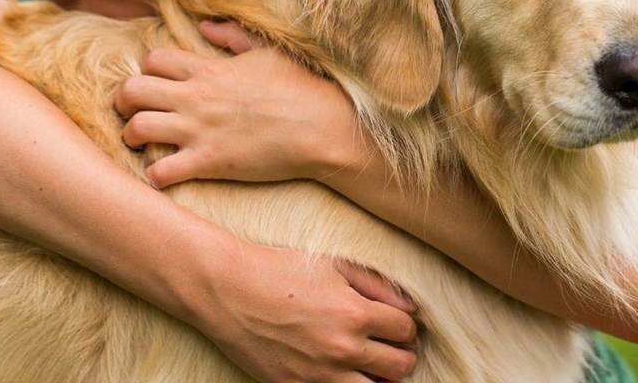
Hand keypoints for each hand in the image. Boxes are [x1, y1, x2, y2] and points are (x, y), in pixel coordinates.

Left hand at [114, 21, 365, 187]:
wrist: (322, 127)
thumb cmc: (300, 88)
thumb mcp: (266, 52)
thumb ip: (232, 37)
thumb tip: (206, 25)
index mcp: (209, 69)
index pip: (152, 60)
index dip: (147, 71)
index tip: (156, 84)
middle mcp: (196, 97)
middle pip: (131, 91)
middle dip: (124, 103)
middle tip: (133, 113)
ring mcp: (200, 130)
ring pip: (136, 129)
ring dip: (131, 138)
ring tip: (142, 145)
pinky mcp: (209, 162)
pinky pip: (161, 171)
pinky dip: (155, 175)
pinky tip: (165, 175)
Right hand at [197, 244, 418, 382]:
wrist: (227, 290)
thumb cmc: (279, 270)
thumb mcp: (333, 265)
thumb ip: (377, 285)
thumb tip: (409, 308)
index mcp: (354, 313)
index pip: (406, 330)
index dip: (405, 326)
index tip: (395, 323)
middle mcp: (342, 348)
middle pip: (400, 366)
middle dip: (400, 354)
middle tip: (388, 346)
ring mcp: (319, 374)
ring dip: (378, 378)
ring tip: (368, 365)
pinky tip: (341, 373)